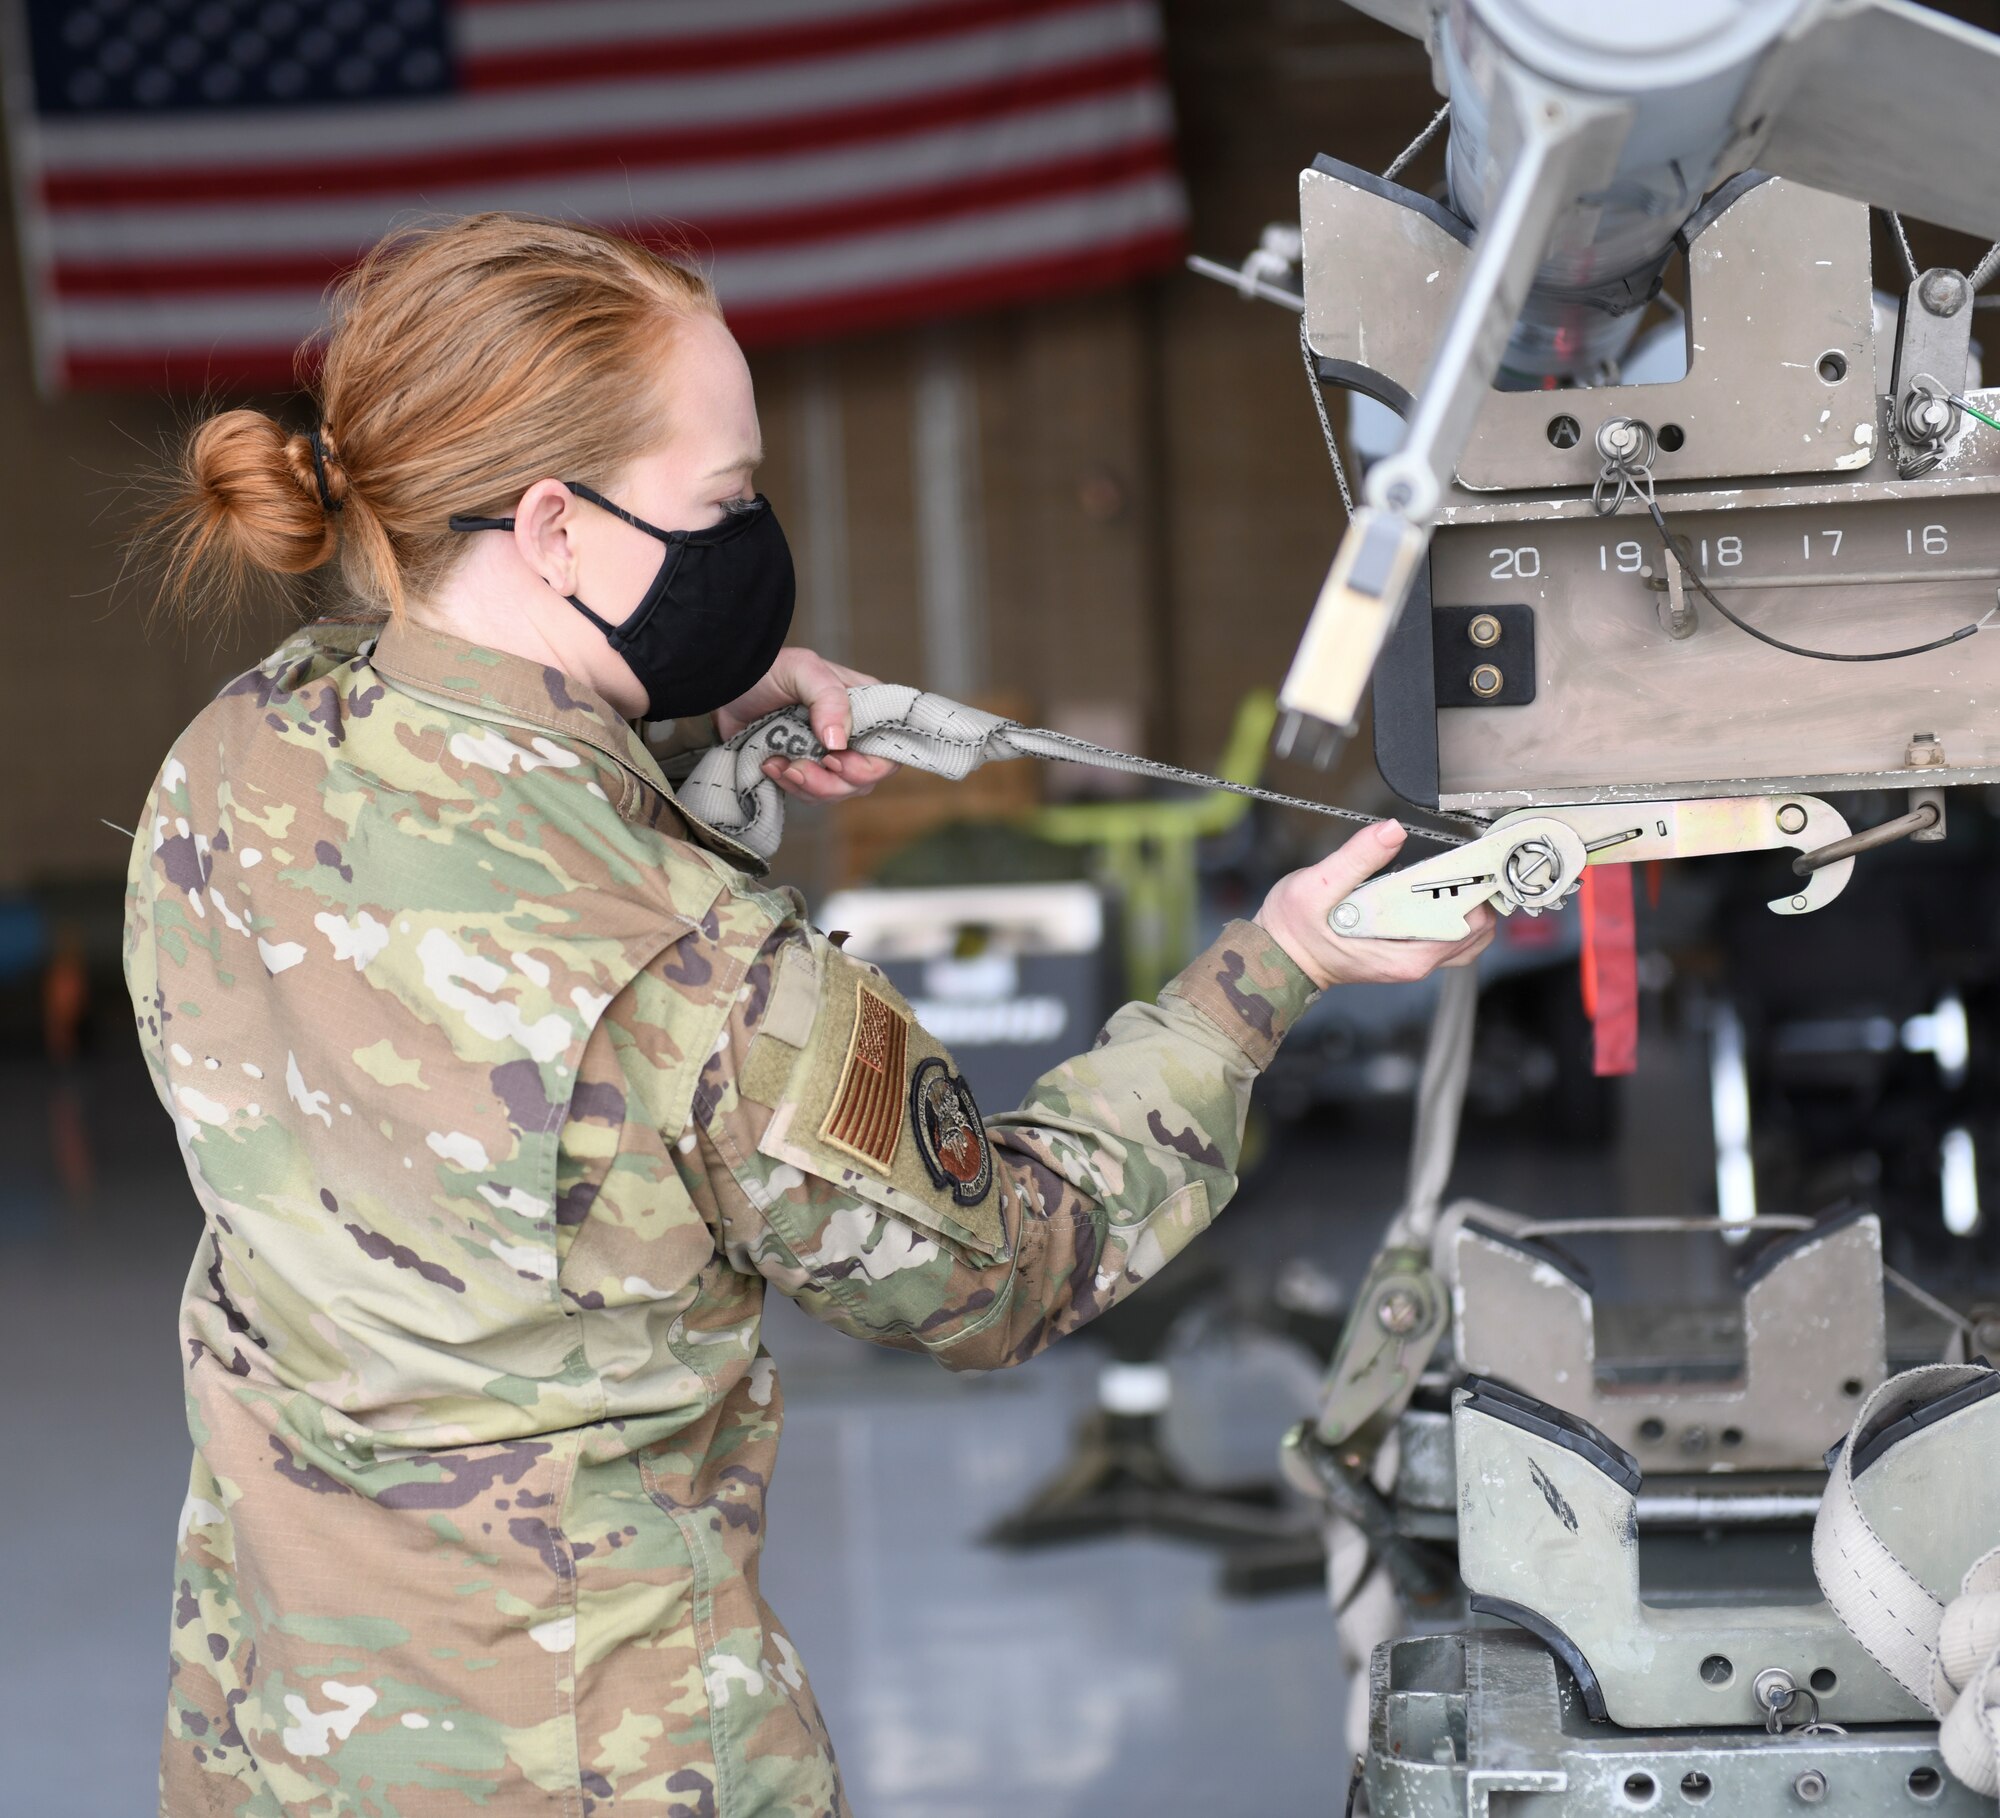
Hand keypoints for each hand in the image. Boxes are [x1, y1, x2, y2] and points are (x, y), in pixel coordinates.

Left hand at [716, 647, 899, 803]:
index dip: (866, 767)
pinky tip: (771, 766)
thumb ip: (828, 699)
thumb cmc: (768, 670)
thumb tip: (839, 743)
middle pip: (864, 780)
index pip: (888, 752)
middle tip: (798, 768)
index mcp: (865, 708)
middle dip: (831, 783)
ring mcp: (830, 755)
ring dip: (808, 787)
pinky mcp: (806, 768)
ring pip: (838, 792)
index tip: (833, 760)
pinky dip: (792, 787)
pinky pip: (811, 794)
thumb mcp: (802, 670)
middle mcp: (854, 735)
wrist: (727, 687)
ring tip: (780, 765)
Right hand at [1255, 820, 1494, 989]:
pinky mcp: (1406, 953)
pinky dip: (1454, 912)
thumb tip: (1392, 829)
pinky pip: (1447, 936)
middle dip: (1477, 894)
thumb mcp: (1317, 887)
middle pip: (1475, 931)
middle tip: (1463, 861)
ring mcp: (1412, 960)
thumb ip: (1357, 858)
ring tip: (1454, 872)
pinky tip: (1439, 887)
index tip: (1471, 860)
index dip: (1475, 889)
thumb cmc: (1294, 930)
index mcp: (1403, 955)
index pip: (1465, 924)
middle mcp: (1414, 963)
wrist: (1277, 958)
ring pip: (1467, 936)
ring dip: (1469, 903)